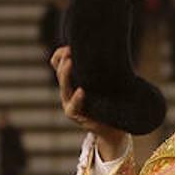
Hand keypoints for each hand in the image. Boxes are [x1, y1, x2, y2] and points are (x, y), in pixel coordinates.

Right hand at [51, 46, 127, 160]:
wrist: (114, 129)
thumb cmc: (111, 104)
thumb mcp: (106, 84)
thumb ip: (104, 71)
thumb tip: (115, 49)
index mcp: (73, 82)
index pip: (58, 65)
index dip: (60, 55)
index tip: (68, 45)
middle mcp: (69, 93)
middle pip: (60, 74)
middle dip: (63, 61)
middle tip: (70, 50)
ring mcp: (71, 105)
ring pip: (64, 88)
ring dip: (66, 75)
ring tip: (70, 62)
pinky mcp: (77, 117)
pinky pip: (74, 107)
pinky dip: (78, 99)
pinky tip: (81, 91)